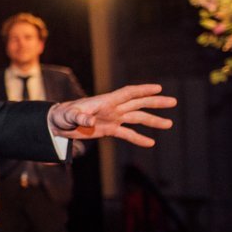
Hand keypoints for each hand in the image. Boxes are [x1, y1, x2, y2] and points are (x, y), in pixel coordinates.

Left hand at [47, 84, 176, 146]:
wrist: (58, 124)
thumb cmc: (62, 115)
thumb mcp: (70, 116)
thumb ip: (80, 117)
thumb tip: (90, 121)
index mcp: (105, 101)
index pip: (128, 93)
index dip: (143, 90)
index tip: (158, 88)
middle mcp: (112, 108)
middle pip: (138, 103)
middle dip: (155, 102)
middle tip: (173, 101)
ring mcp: (112, 118)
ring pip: (137, 118)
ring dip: (153, 121)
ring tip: (169, 124)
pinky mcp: (109, 129)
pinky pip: (127, 134)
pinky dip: (138, 138)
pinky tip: (151, 143)